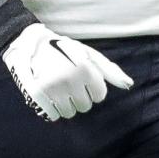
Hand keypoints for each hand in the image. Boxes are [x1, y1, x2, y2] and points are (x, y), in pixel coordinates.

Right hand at [1, 23, 132, 120]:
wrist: (30, 41)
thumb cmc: (64, 49)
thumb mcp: (89, 54)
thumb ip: (110, 70)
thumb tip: (128, 84)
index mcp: (85, 67)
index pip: (99, 96)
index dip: (93, 89)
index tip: (83, 80)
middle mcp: (70, 77)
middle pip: (85, 107)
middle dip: (80, 97)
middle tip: (69, 83)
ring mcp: (53, 86)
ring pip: (69, 113)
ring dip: (66, 104)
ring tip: (59, 89)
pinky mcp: (36, 93)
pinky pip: (52, 115)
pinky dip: (52, 111)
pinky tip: (50, 98)